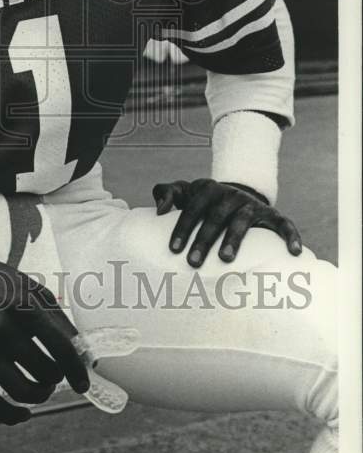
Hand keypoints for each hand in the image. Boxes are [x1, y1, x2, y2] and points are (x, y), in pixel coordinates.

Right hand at [0, 248, 88, 424]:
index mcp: (21, 303)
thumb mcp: (31, 288)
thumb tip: (82, 352)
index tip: (82, 382)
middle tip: (54, 373)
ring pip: (22, 391)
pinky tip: (23, 412)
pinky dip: (12, 415)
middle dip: (56, 377)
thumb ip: (58, 319)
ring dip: (40, 394)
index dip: (76, 368)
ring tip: (41, 387)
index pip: (59, 344)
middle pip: (44, 371)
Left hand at [152, 178, 301, 266]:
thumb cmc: (203, 201)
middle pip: (216, 217)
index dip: (183, 228)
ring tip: (225, 259)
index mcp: (207, 189)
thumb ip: (166, 193)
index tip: (174, 250)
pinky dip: (291, 236)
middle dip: (204, 239)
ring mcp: (252, 205)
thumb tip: (159, 210)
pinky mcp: (272, 215)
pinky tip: (294, 252)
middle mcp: (230, 195)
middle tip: (193, 262)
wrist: (236, 194)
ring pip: (243, 221)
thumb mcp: (184, 191)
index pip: (192, 209)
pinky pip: (284, 224)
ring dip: (234, 239)